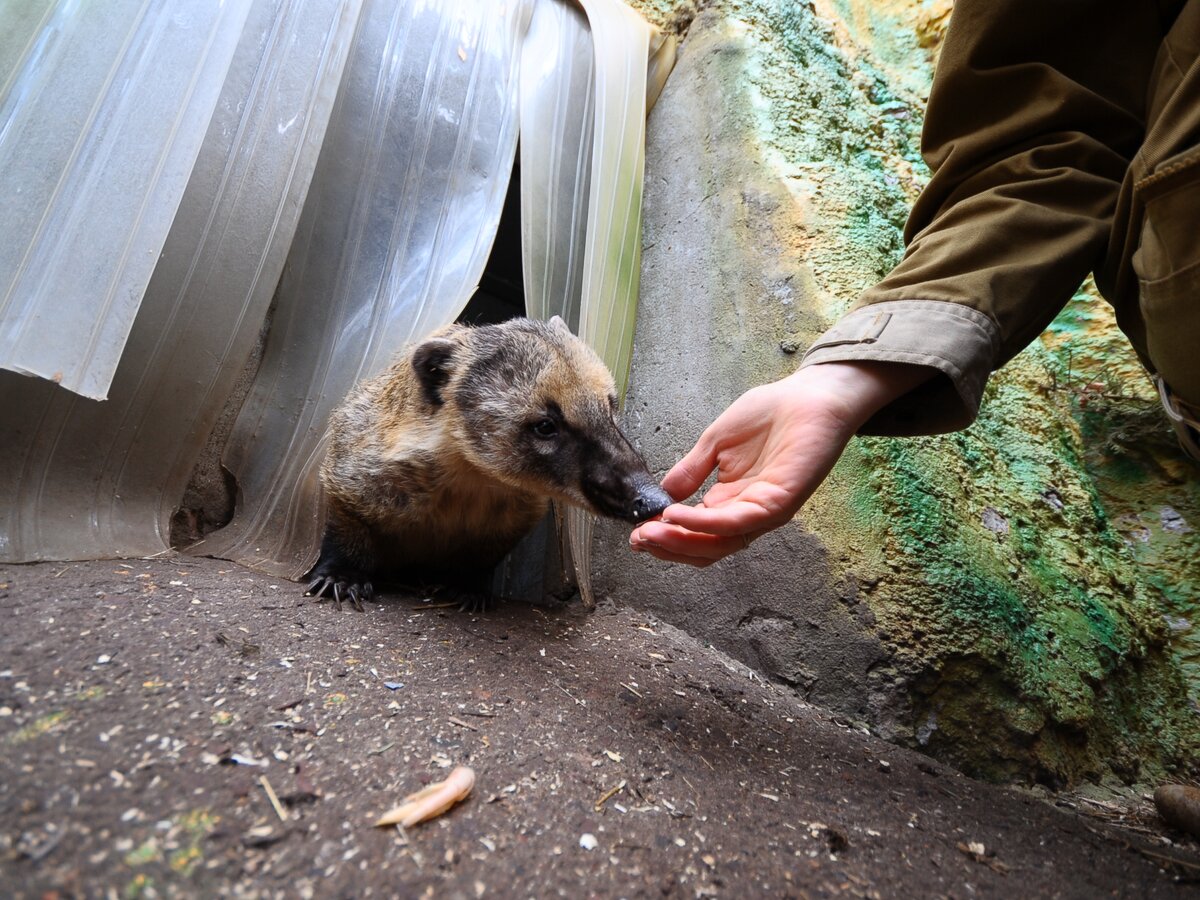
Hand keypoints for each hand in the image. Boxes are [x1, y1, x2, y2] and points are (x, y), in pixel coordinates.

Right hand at [629, 361, 931, 565]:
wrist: (810, 395)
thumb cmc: (771, 414)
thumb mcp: (715, 443)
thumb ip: (690, 471)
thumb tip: (662, 496)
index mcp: (732, 501)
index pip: (695, 531)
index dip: (665, 535)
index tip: (637, 531)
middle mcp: (747, 513)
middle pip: (704, 547)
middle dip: (668, 547)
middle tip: (639, 540)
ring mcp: (764, 512)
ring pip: (718, 543)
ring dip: (680, 541)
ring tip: (651, 533)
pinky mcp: (779, 504)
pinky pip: (736, 523)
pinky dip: (704, 523)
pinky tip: (678, 515)